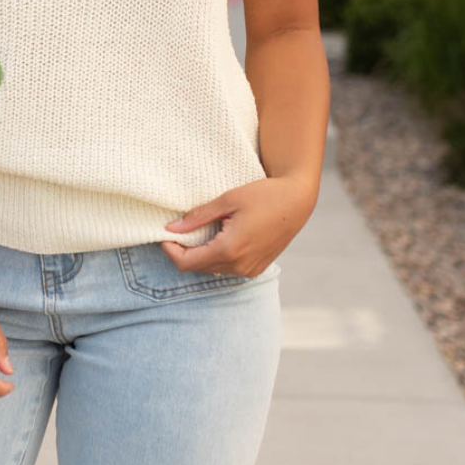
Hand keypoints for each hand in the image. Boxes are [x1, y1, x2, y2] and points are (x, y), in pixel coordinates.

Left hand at [161, 174, 317, 276]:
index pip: (186, 263)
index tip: (166, 235)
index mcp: (229, 250)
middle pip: (198, 267)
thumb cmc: (264, 195)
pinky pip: (228, 268)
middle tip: (180, 230)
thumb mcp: (227, 200)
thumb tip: (171, 228)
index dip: (171, 251)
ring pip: (212, 269)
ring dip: (201, 254)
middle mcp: (239, 266)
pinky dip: (217, 256)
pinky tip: (219, 237)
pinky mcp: (257, 268)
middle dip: (185, 252)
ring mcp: (250, 270)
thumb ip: (198, 217)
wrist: (298, 201)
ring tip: (201, 231)